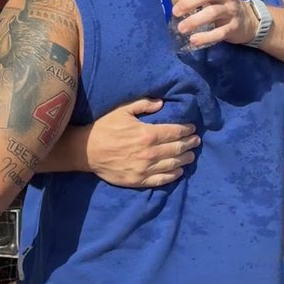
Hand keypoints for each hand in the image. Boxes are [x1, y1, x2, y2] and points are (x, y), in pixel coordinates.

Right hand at [85, 99, 199, 187]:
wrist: (87, 151)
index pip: (174, 132)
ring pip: (172, 165)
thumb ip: (143, 104)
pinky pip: (160, 180)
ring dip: (184, 159)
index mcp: (148, 134)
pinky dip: (172, 176)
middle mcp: (150, 153)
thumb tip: (162, 103)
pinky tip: (179, 172)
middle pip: (176, 149)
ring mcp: (145, 168)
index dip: (186, 130)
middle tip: (196, 141)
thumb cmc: (104, 128)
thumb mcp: (122, 110)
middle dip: (189, 144)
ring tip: (191, 155)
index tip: (192, 129)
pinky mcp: (138, 180)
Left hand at [173, 0, 257, 47]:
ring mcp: (231, 11)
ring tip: (181, 28)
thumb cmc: (222, 5)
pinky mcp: (234, 28)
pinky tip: (194, 40)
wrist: (249, 21)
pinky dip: (205, 37)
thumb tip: (172, 0)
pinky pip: (219, 32)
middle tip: (175, 12)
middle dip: (189, 2)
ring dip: (194, 20)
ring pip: (212, 12)